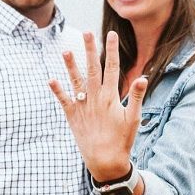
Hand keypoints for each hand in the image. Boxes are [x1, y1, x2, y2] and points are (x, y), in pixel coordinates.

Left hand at [48, 31, 147, 180]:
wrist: (105, 161)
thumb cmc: (122, 140)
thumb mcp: (134, 118)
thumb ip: (137, 97)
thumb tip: (143, 77)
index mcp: (111, 97)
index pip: (113, 67)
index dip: (112, 50)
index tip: (111, 34)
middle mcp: (95, 98)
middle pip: (93, 68)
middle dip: (91, 49)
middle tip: (87, 32)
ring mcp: (83, 106)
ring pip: (76, 81)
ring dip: (71, 66)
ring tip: (65, 51)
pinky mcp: (72, 116)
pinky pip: (64, 101)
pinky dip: (57, 91)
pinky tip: (50, 80)